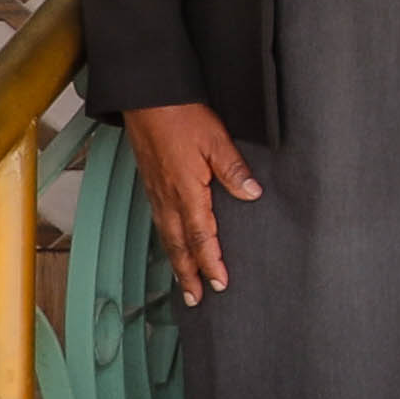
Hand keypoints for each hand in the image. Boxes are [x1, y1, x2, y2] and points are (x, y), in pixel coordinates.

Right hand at [119, 102, 256, 297]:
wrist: (146, 99)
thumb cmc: (180, 115)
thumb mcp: (216, 139)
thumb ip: (234, 169)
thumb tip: (252, 194)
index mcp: (186, 191)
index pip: (201, 236)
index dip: (211, 262)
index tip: (220, 283)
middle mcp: (168, 198)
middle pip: (178, 246)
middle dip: (188, 274)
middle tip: (196, 299)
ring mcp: (156, 193)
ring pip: (166, 237)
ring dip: (176, 263)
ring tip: (184, 284)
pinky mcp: (151, 185)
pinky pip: (159, 222)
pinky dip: (167, 242)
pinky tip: (172, 246)